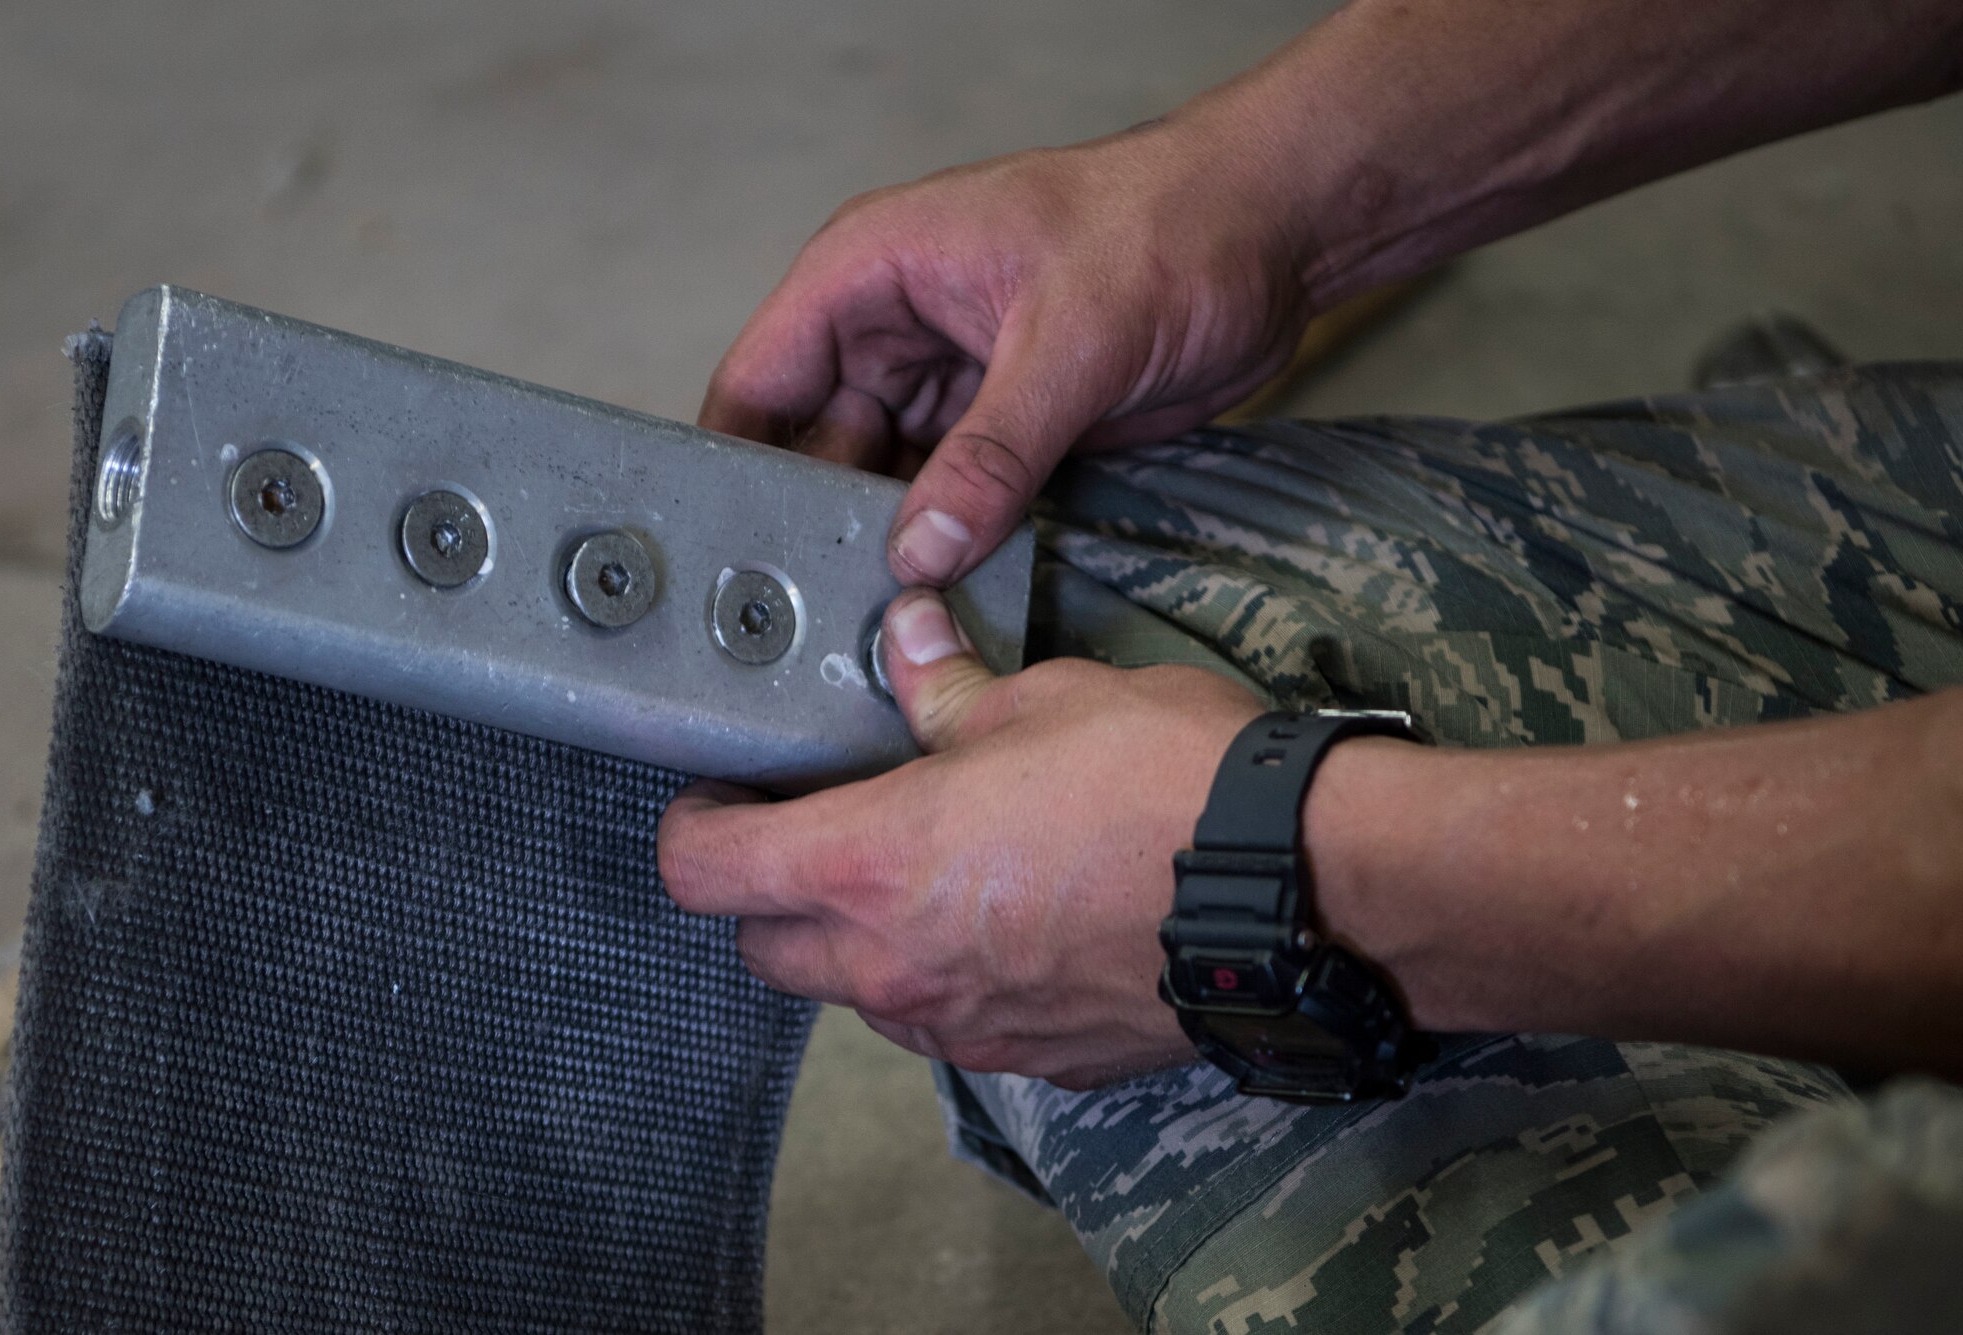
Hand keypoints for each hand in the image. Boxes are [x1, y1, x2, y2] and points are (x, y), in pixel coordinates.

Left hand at [658, 590, 1264, 1087]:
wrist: (1301, 893)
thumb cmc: (1170, 784)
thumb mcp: (1045, 701)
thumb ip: (947, 690)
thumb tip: (906, 642)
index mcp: (873, 866)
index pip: (703, 872)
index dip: (693, 827)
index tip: (723, 796)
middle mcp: (898, 967)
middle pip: (764, 950)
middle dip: (770, 891)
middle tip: (821, 826)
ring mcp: (966, 1026)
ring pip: (857, 996)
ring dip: (860, 942)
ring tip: (928, 869)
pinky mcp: (1037, 1060)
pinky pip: (951, 1025)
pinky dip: (950, 978)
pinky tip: (1012, 918)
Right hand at [698, 115, 1314, 586]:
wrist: (1275, 238)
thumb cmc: (1172, 227)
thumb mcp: (1071, 340)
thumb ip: (993, 452)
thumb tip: (921, 549)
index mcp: (873, 271)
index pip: (761, 377)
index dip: (734, 462)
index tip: (726, 552)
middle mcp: (896, 330)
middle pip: (814, 445)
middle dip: (814, 522)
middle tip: (812, 613)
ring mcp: (952, 384)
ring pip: (883, 482)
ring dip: (883, 544)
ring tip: (868, 618)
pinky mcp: (1007, 429)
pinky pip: (952, 498)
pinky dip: (945, 543)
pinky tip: (936, 597)